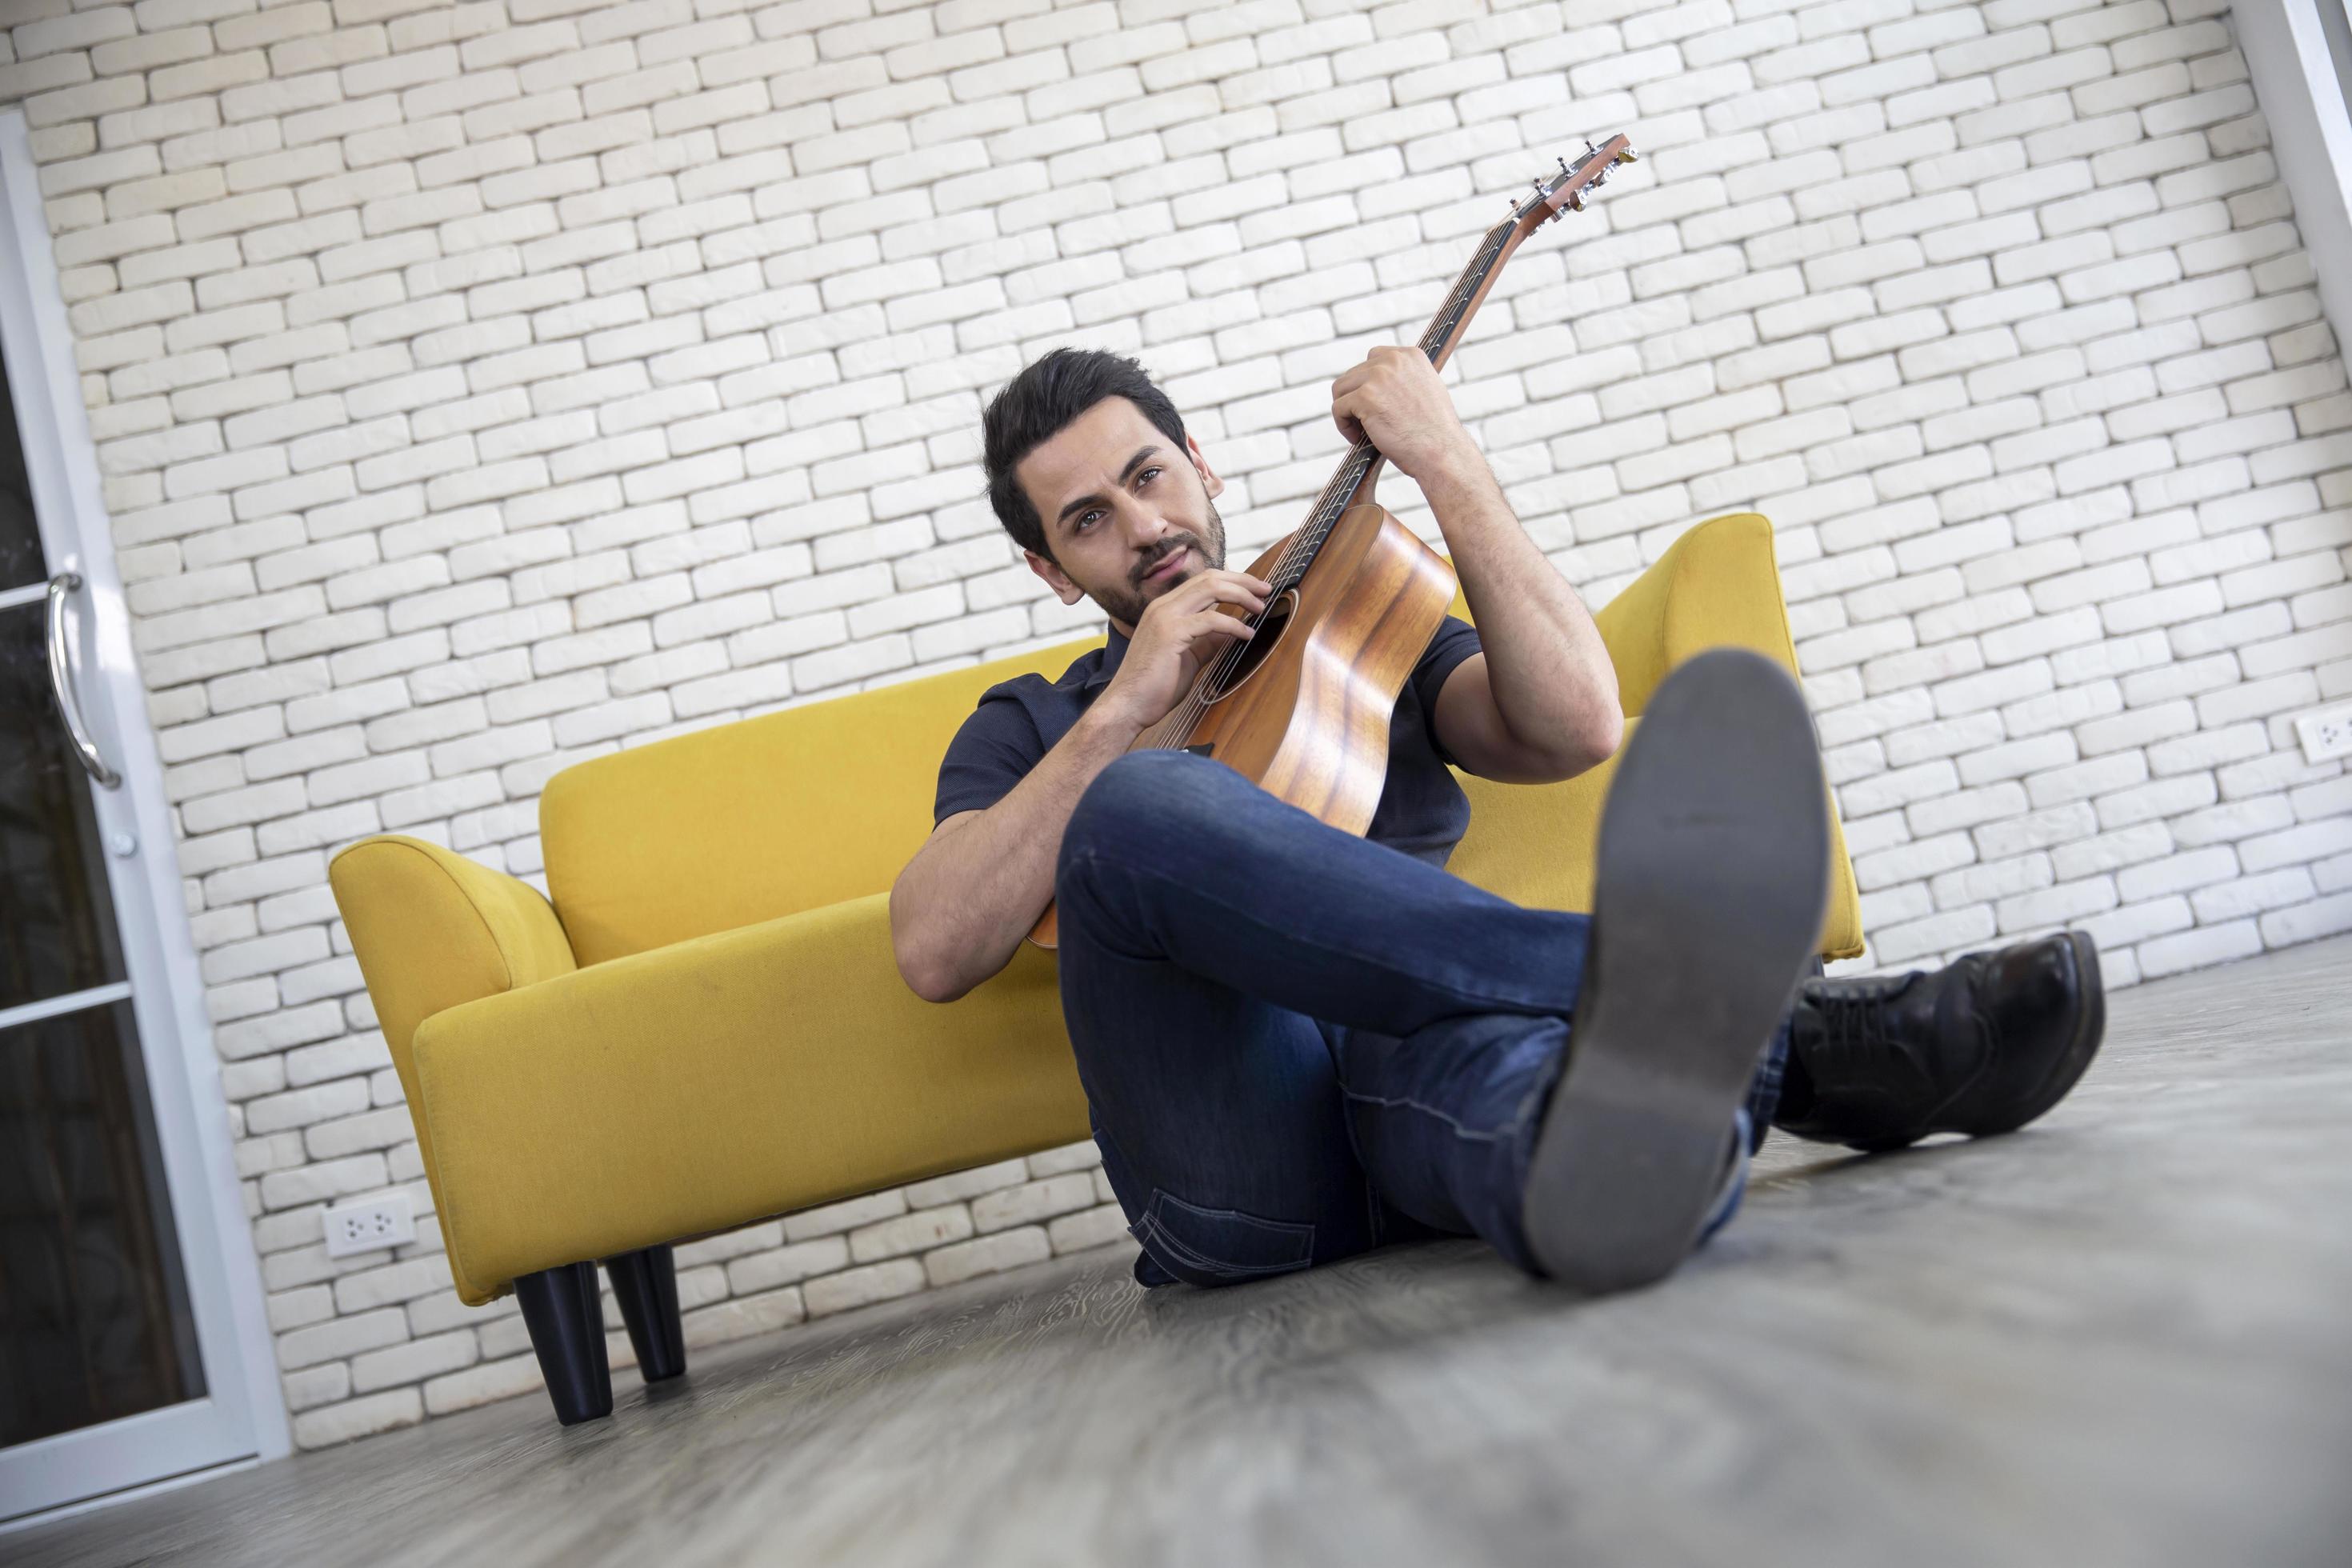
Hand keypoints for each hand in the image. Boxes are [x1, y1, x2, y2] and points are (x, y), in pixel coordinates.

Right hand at [1098, 568, 1273, 731]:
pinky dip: (1234, 624)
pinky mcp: (1170, 634)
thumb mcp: (1189, 658)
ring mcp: (1165, 617)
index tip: (1254, 590)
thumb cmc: (1155, 687)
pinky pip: (1211, 620)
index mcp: (1164, 608)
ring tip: (1260, 608)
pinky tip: (1247, 634)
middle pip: (1209, 578)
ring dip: (1241, 596)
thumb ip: (1207, 642)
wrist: (1129, 706)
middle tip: (1266, 591)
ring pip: (1211, 589)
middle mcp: (1163, 606)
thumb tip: (1232, 633)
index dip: (1231, 580)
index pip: (1202, 581)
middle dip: (1242, 581)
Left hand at [1331, 345, 1478, 488]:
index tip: (1373, 405)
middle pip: (1354, 374)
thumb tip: (1377, 384)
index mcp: (1411, 356)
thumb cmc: (1434, 432)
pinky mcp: (1365, 396)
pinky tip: (1356, 438)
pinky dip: (1342, 425)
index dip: (1368, 383)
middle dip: (1355, 398)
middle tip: (1365, 423)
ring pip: (1341, 388)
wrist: (1440, 452)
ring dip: (1346, 410)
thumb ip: (1403, 379)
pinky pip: (1338, 407)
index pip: (1374, 359)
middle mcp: (1394, 360)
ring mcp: (1379, 377)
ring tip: (1360, 431)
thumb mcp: (1425, 391)